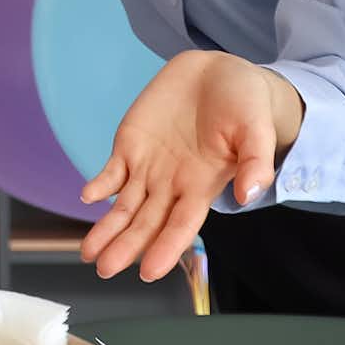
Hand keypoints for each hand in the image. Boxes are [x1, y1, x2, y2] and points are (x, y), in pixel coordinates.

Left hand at [79, 51, 291, 281]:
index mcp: (203, 186)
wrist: (218, 73)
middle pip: (146, 222)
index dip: (165, 248)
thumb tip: (250, 193)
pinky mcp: (132, 144)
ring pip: (124, 205)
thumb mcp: (257, 130)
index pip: (181, 225)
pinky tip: (87, 197)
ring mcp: (149, 166)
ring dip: (107, 228)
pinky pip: (112, 171)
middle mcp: (173, 183)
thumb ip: (255, 161)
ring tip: (88, 253)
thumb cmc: (244, 105)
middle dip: (126, 246)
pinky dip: (99, 185)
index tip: (149, 271)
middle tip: (105, 269)